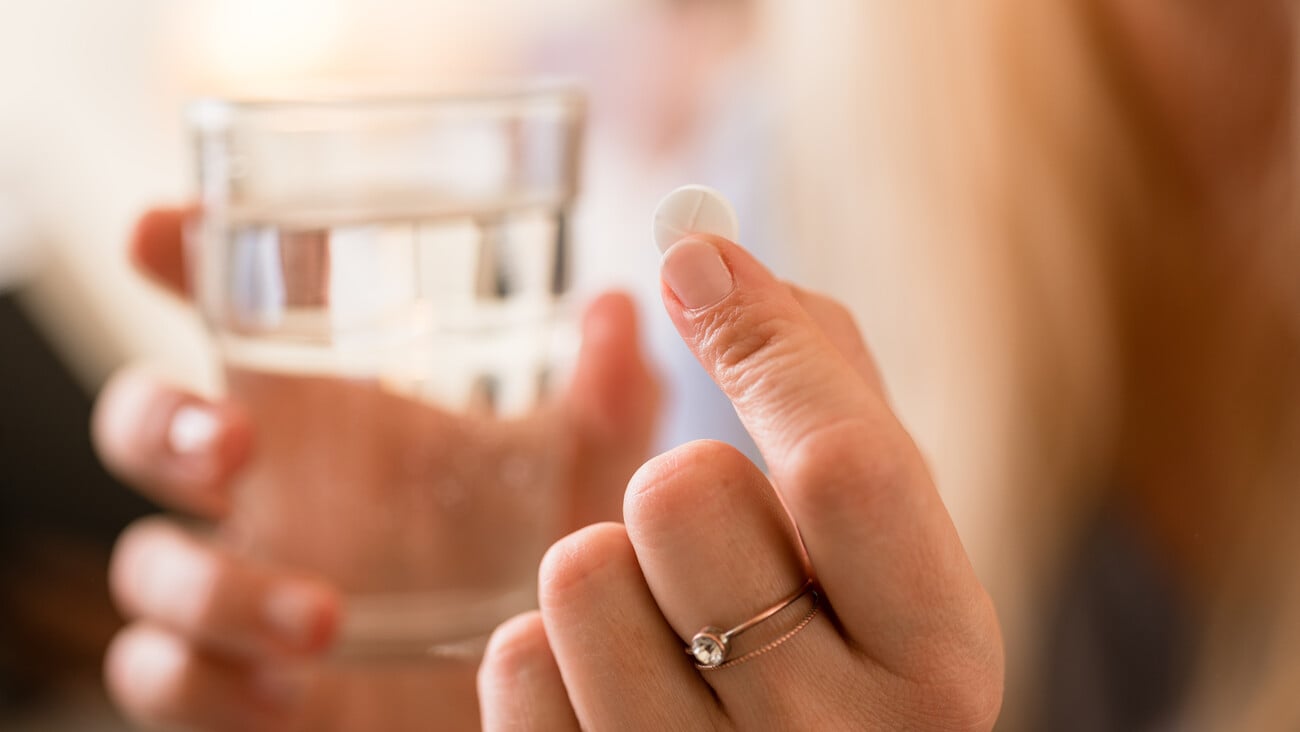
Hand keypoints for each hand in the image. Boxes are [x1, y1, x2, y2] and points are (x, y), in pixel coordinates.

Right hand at [94, 209, 659, 730]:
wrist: (530, 689)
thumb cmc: (539, 561)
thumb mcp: (584, 477)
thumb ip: (608, 400)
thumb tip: (619, 305)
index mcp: (333, 417)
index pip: (232, 315)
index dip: (175, 259)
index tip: (157, 229)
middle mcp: (271, 492)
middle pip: (145, 427)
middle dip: (159, 420)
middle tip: (232, 442)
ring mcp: (244, 584)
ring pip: (147, 564)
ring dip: (208, 584)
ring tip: (322, 617)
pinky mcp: (238, 683)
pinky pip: (162, 678)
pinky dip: (201, 682)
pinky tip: (285, 690)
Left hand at [478, 236, 1003, 729]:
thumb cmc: (844, 666)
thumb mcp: (885, 557)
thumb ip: (829, 402)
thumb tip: (709, 259)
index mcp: (935, 661)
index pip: (846, 464)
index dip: (764, 341)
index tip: (697, 258)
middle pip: (684, 496)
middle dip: (680, 485)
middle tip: (710, 544)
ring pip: (581, 573)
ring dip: (609, 571)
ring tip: (666, 629)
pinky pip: (518, 661)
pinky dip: (549, 651)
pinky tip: (612, 688)